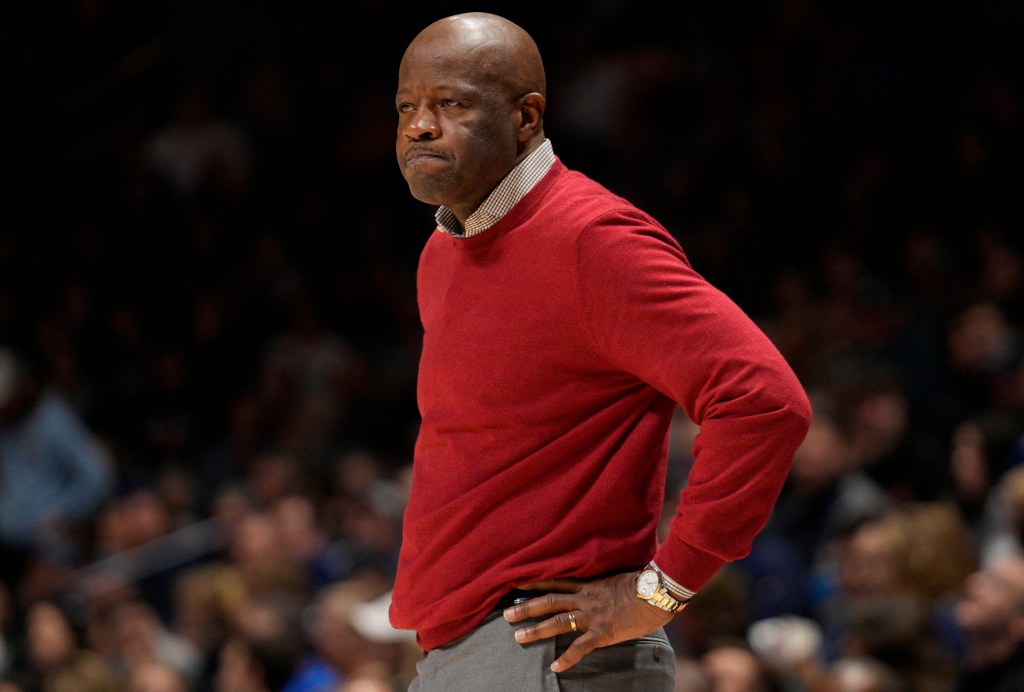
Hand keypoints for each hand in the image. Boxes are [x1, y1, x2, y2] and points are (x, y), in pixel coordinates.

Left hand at [502, 572, 674, 672]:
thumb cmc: (643, 583)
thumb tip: (602, 581)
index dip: (536, 582)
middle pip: (549, 601)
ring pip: (558, 622)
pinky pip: (581, 647)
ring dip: (536, 630)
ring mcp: (592, 615)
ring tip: (518, 638)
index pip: (556, 581)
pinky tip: (555, 667)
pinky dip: (567, 658)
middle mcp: (585, 598)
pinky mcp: (603, 632)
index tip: (516, 583)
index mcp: (589, 584)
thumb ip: (605, 580)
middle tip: (506, 615)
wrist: (657, 592)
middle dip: (526, 608)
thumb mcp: (619, 576)